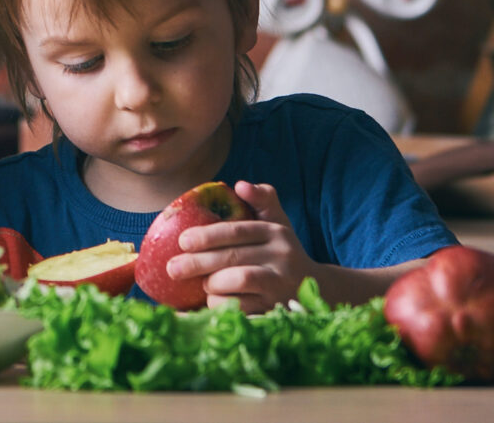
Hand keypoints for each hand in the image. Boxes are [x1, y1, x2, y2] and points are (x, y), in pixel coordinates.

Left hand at [166, 182, 315, 313]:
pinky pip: (244, 306)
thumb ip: (262, 200)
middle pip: (234, 256)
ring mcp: (281, 283)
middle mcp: (282, 256)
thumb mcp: (278, 223)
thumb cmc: (285, 253)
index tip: (182, 241)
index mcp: (276, 232)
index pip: (238, 231)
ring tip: (202, 284)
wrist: (321, 290)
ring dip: (213, 283)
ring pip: (240, 279)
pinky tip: (213, 300)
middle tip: (173, 268)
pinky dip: (223, 303)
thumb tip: (240, 185)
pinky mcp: (278, 307)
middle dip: (198, 262)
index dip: (208, 235)